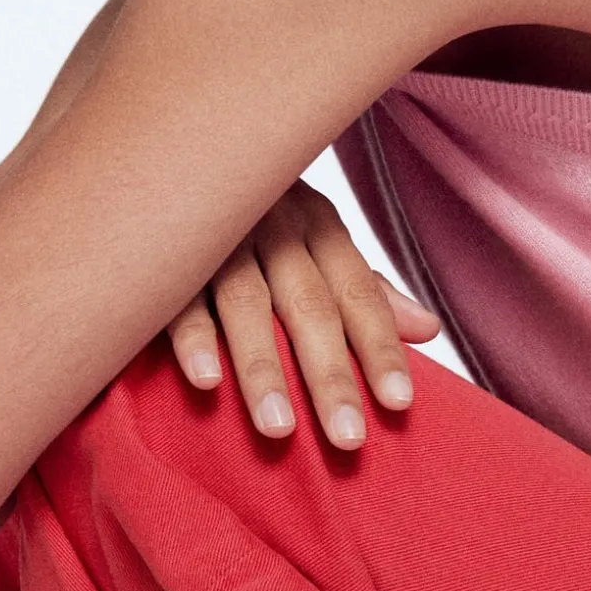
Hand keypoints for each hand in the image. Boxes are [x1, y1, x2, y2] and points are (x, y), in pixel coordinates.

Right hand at [168, 180, 440, 448]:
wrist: (170, 152)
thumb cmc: (256, 208)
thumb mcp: (314, 236)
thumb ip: (365, 288)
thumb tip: (427, 328)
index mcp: (317, 226)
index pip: (360, 295)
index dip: (381, 348)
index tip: (399, 404)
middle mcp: (275, 226)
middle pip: (310, 307)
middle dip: (331, 375)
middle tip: (348, 438)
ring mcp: (218, 236)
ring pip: (247, 305)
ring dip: (264, 369)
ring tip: (280, 431)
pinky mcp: (163, 248)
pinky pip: (179, 296)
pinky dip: (193, 337)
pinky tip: (207, 382)